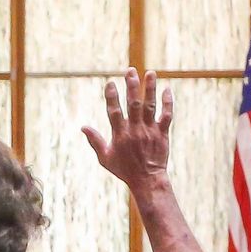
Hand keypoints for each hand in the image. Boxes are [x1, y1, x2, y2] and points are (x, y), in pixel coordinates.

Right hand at [82, 69, 173, 189]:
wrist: (147, 180)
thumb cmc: (124, 170)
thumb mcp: (105, 158)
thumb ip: (95, 141)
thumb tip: (83, 127)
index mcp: (120, 135)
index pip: (114, 111)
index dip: (111, 97)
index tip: (110, 82)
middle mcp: (135, 130)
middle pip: (134, 104)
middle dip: (132, 86)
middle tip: (130, 70)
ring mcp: (150, 131)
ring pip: (150, 106)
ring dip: (150, 89)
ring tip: (150, 73)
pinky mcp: (162, 134)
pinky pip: (166, 116)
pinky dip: (168, 102)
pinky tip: (167, 89)